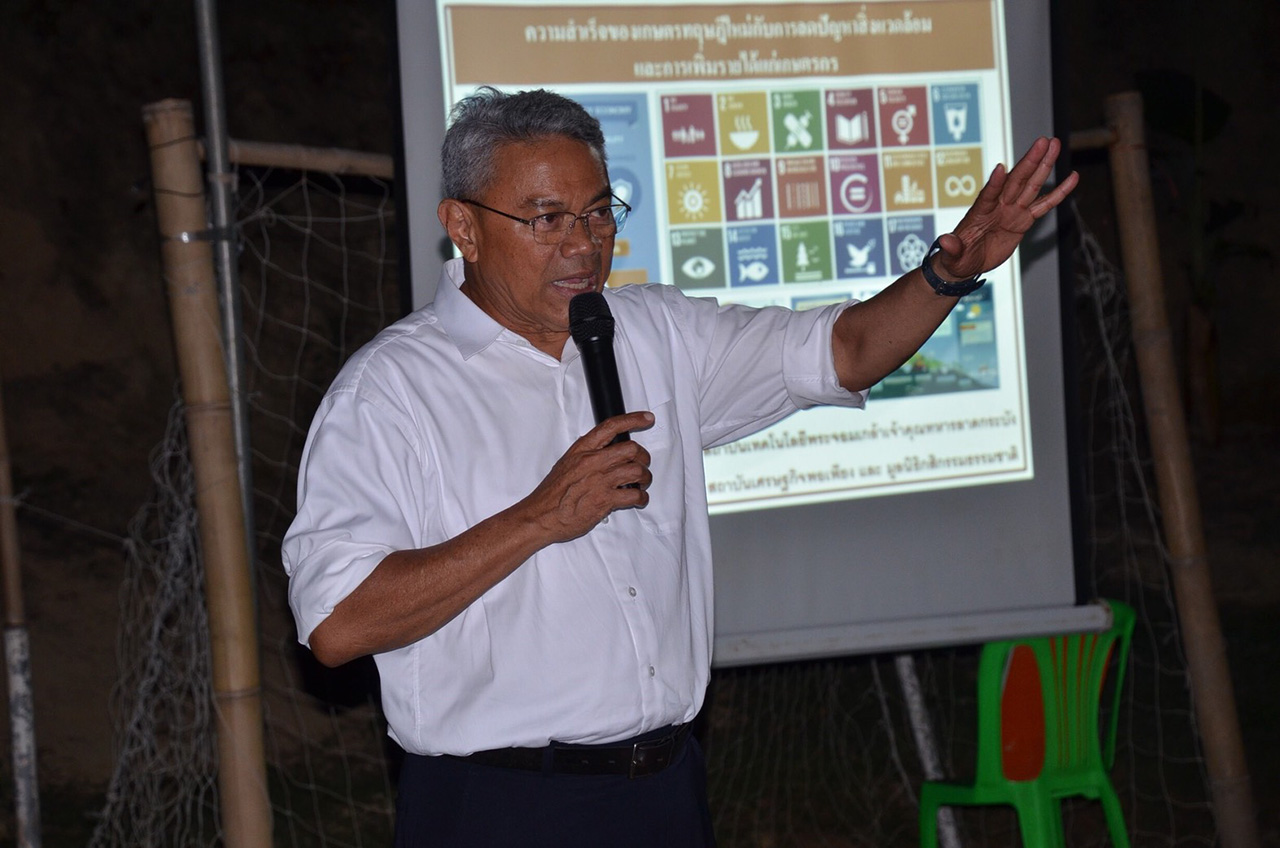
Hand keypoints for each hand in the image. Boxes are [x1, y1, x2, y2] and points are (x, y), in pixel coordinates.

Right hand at [522, 411, 653, 542]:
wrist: (541, 515)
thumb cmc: (552, 493)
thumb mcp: (567, 464)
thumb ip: (587, 456)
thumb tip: (607, 453)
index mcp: (582, 450)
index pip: (611, 426)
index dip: (633, 419)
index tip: (647, 418)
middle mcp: (592, 462)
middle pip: (631, 449)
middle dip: (643, 457)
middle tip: (642, 464)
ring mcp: (600, 480)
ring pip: (637, 471)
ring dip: (645, 478)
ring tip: (641, 484)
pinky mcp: (605, 500)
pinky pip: (635, 495)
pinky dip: (641, 498)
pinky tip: (638, 500)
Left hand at [932, 137, 1078, 280]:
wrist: (967, 263)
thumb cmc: (956, 258)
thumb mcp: (952, 256)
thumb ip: (951, 248)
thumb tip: (945, 242)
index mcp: (979, 212)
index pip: (988, 196)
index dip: (995, 184)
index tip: (1001, 168)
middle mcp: (998, 206)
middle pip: (1016, 181)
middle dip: (1029, 161)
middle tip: (1042, 141)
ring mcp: (1012, 210)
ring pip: (1031, 185)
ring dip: (1044, 165)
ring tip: (1055, 145)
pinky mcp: (1023, 220)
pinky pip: (1044, 204)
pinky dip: (1058, 192)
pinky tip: (1072, 178)